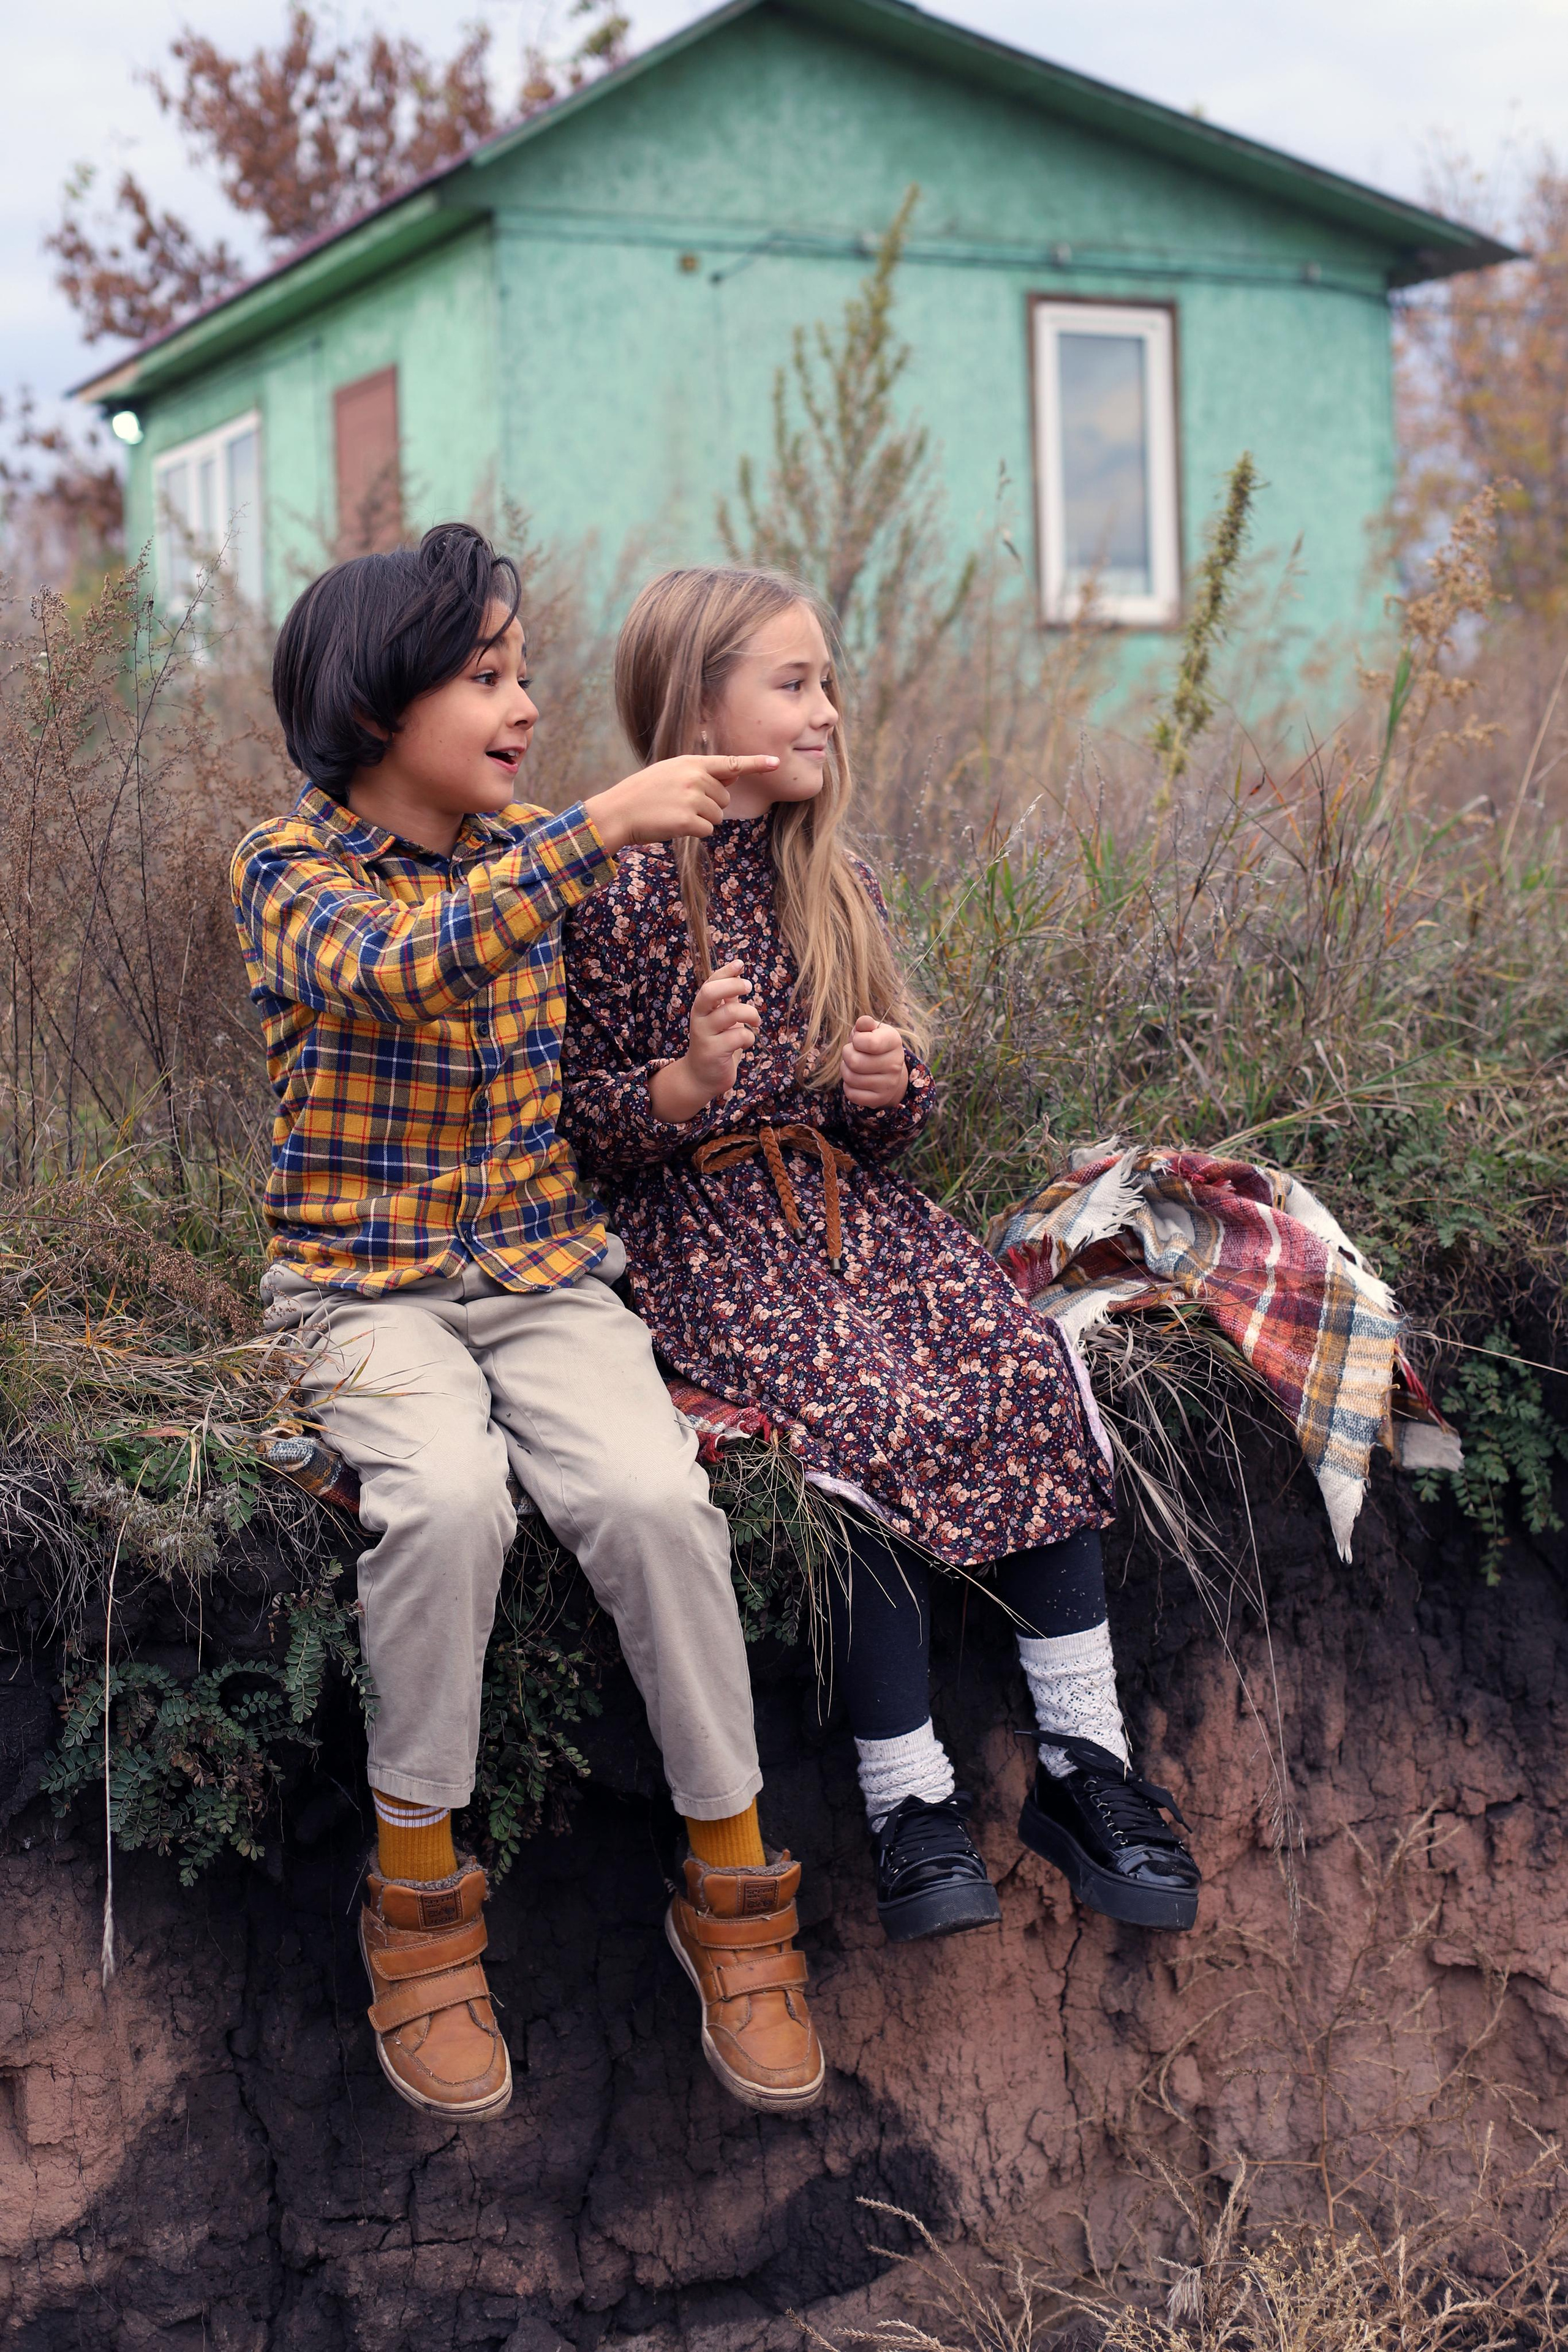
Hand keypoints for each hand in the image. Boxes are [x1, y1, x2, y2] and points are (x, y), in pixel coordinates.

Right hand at [584, 754, 778, 852]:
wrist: (617, 812)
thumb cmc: (644, 794)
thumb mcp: (671, 773)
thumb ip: (702, 773)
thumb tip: (733, 776)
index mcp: (691, 762)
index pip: (730, 762)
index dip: (755, 763)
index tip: (776, 762)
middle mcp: (694, 777)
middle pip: (724, 798)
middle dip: (709, 806)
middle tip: (680, 805)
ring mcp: (692, 798)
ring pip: (717, 817)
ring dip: (701, 820)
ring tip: (675, 814)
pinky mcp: (688, 820)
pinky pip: (707, 831)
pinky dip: (694, 832)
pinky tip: (674, 826)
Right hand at [648, 961, 760, 1123]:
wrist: (701, 1077)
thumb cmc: (716, 1043)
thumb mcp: (721, 1018)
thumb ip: (727, 998)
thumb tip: (738, 969)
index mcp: (701, 1007)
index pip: (709, 982)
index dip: (725, 971)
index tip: (740, 964)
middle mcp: (699, 1018)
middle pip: (710, 993)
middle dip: (733, 986)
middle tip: (749, 988)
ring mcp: (704, 1035)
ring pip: (730, 1013)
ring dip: (750, 1014)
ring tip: (757, 1022)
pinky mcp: (713, 1052)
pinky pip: (739, 1037)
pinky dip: (750, 1038)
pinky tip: (746, 1043)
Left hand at [841, 1016, 908, 1108]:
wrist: (889, 1069)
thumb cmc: (874, 1045)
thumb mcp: (872, 1030)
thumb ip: (865, 1024)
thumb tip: (863, 1022)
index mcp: (894, 1041)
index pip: (868, 1043)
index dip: (856, 1040)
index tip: (859, 1040)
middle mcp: (895, 1064)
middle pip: (855, 1062)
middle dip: (847, 1055)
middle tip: (852, 1053)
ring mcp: (889, 1083)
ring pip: (851, 1079)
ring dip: (845, 1070)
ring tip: (853, 1066)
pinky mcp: (880, 1099)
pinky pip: (852, 1094)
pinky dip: (848, 1087)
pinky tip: (856, 1080)